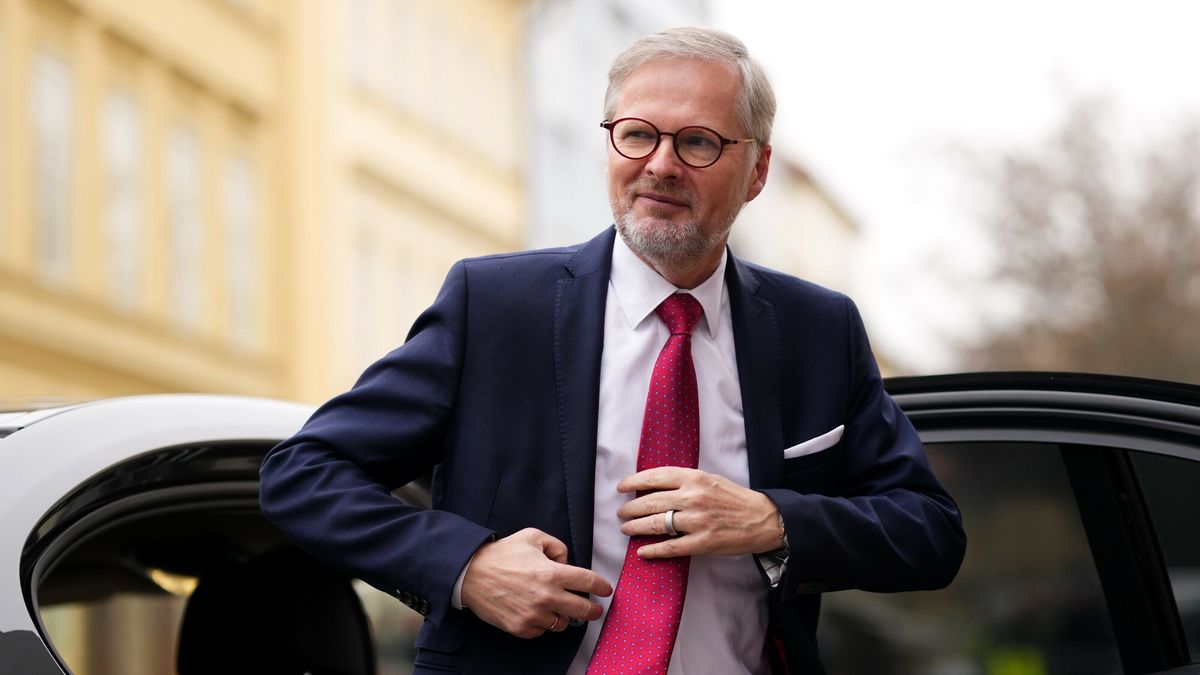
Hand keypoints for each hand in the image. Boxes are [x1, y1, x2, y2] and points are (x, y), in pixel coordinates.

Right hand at [460, 528, 612, 637]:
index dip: (601, 586)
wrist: (471, 574)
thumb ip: (557, 547)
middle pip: (583, 610)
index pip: (588, 582)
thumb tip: (567, 563)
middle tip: (594, 609)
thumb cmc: (503, 553)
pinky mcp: (521, 628)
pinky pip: (542, 631)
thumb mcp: (533, 536)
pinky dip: (543, 623)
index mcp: (552, 573)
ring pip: (562, 623)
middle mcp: (546, 597)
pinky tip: (536, 612)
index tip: (605, 589)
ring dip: (563, 616)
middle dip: (593, 610)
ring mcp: (533, 615)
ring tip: (557, 608)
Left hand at [617, 467, 781, 558]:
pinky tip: (642, 551)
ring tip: (626, 529)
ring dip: (636, 527)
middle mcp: (693, 497)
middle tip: (621, 513)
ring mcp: (697, 521)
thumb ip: (685, 481)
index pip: (655, 476)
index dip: (634, 482)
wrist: (763, 519)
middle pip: (650, 502)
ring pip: (656, 524)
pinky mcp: (702, 543)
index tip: (621, 487)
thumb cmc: (735, 498)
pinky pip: (670, 547)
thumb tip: (655, 486)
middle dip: (630, 508)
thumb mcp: (710, 479)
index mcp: (694, 478)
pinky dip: (653, 550)